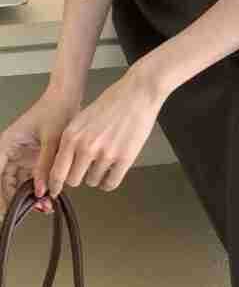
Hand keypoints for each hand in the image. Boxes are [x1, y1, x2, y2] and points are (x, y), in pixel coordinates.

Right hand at [0, 86, 81, 215]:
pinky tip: (48, 199)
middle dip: (16, 200)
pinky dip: (38, 191)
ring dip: (29, 198)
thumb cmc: (55, 111)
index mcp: (7, 144)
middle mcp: (11, 152)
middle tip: (29, 213)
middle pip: (4, 182)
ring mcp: (21, 157)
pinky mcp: (32, 160)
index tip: (4, 209)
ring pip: (18, 184)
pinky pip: (30, 180)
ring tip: (45, 207)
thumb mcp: (51, 141)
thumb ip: (44, 166)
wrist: (66, 100)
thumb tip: (40, 190)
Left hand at [40, 68, 164, 199]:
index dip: (55, 184)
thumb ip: (71, 141)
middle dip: (79, 178)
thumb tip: (66, 164)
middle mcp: (85, 147)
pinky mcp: (123, 160)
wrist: (136, 96)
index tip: (55, 190)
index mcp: (71, 136)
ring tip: (104, 162)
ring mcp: (105, 155)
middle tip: (86, 171)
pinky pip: (111, 183)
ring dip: (97, 177)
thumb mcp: (81, 120)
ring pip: (93, 182)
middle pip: (74, 180)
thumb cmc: (111, 104)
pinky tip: (113, 171)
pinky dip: (109, 182)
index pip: (57, 170)